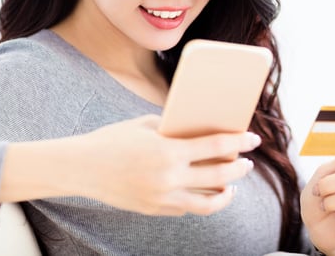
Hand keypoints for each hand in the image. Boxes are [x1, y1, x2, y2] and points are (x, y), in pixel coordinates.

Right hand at [68, 114, 259, 215]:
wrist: (82, 167)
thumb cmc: (114, 139)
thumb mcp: (146, 125)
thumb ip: (175, 129)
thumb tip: (203, 128)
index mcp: (168, 150)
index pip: (216, 146)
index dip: (239, 142)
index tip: (253, 139)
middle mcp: (168, 177)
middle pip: (220, 176)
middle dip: (239, 169)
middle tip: (248, 163)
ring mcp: (162, 197)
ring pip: (208, 203)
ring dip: (226, 194)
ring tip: (232, 187)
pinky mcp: (154, 210)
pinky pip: (186, 208)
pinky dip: (200, 200)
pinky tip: (205, 192)